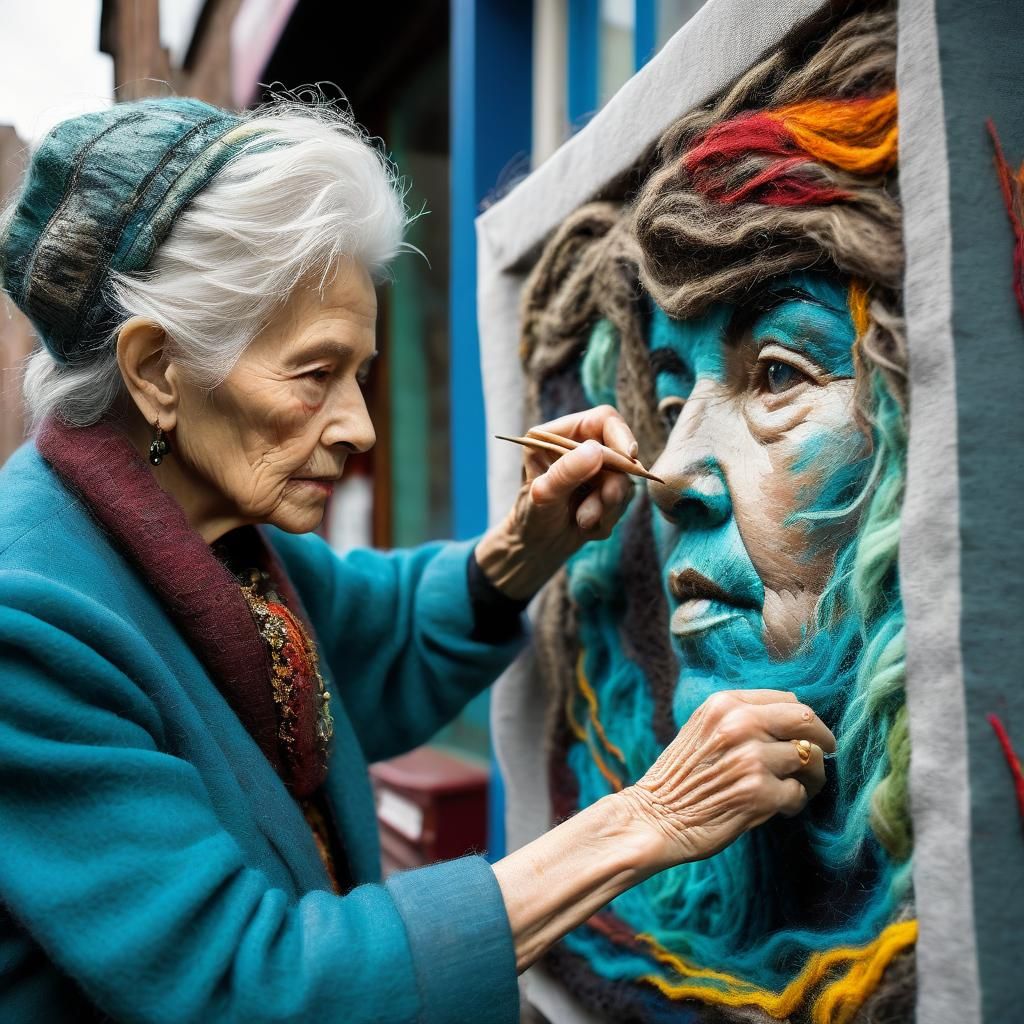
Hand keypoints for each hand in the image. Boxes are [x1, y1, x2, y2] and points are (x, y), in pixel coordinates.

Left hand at [475, 406, 638, 601]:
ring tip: (582, 521)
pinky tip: (586, 526)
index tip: (629, 458)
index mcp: (559, 435)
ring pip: (624, 481)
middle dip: (612, 484)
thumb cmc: (531, 517)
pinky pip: (623, 502)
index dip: (621, 435)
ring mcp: (597, 470)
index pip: (604, 420)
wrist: (536, 549)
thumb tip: (596, 451)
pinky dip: (607, 518)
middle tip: (602, 503)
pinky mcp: (607, 492)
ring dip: (606, 507)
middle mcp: (580, 448)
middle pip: (621, 453)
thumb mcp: (544, 494)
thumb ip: (567, 472)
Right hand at [618, 689, 835, 873]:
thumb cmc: (681, 777)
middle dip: (823, 739)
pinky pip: (799, 794)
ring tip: (795, 788)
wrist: (654, 817)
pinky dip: (794, 803)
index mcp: (725, 704)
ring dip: (811, 777)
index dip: (802, 720)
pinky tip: (777, 808)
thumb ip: (741, 719)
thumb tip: (794, 721)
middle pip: (806, 720)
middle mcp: (740, 724)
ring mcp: (751, 758)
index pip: (787, 699)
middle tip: (823, 756)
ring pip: (811, 758)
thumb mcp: (704, 729)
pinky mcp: (759, 794)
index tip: (806, 735)